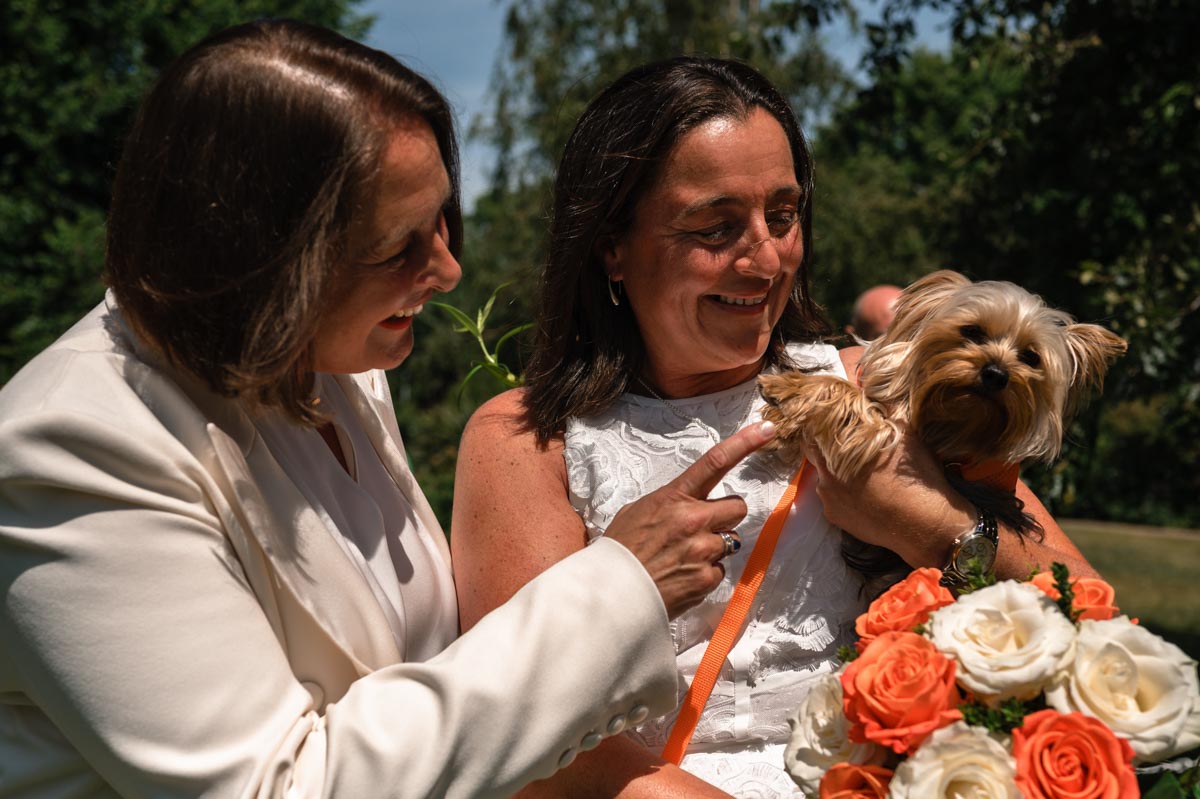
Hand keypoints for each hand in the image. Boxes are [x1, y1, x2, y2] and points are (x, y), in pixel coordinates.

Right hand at [605, 421, 775, 619]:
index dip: (745, 443)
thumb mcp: (638, 511)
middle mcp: (694, 520)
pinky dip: (705, 574)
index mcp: (675, 497)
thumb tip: (688, 503)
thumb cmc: (621, 549)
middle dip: (725, 517)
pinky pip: (719, 571)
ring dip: (713, 548)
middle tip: (702, 528)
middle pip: (738, 507)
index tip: (767, 428)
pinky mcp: (707, 578)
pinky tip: (681, 576)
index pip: (715, 463)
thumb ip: (670, 503)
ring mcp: (703, 550)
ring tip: (683, 558)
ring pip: (731, 542)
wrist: (611, 592)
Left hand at [803, 432, 973, 567]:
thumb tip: (874, 398)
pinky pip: (834, 502)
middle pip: (817, 457)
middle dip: (829, 452)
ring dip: (837, 476)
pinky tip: (866, 498)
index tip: (829, 426)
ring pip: (826, 480)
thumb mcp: (903, 434)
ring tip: (864, 479)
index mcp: (836, 451)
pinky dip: (844, 497)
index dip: (819, 428)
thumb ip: (882, 415)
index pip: (811, 433)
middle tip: (851, 452)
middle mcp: (825, 476)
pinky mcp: (836, 519)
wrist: (924, 524)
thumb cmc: (914, 476)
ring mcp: (828, 500)